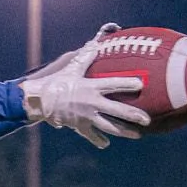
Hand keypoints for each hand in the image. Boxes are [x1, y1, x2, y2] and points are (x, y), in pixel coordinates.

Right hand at [20, 25, 153, 149]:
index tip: (141, 84)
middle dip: (134, 115)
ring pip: (109, 127)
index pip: (113, 84)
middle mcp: (92, 103)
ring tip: (138, 135)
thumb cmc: (55, 82)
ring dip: (124, 132)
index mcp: (91, 87)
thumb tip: (96, 42)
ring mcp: (86, 116)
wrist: (38, 101)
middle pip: (117, 111)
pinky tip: (105, 144)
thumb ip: (86, 57)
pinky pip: (91, 135)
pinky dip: (98, 140)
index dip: (128, 84)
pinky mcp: (79, 125)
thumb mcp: (71, 68)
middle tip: (147, 120)